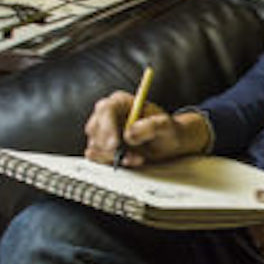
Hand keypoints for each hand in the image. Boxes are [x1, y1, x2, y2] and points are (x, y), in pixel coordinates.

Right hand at [82, 92, 210, 166]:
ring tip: (137, 158)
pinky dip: (111, 162)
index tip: (114, 145)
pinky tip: (130, 160)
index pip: (105, 109)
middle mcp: (107, 114)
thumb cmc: (167, 130)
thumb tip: (129, 135)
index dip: (107, 127)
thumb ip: (150, 127)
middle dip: (109, 147)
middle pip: (94, 128)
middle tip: (129, 157)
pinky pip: (97, 156)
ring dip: (114, 156)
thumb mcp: (165, 126)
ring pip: (95, 145)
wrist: (168, 143)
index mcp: (121, 102)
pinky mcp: (100, 146)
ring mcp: (102, 131)